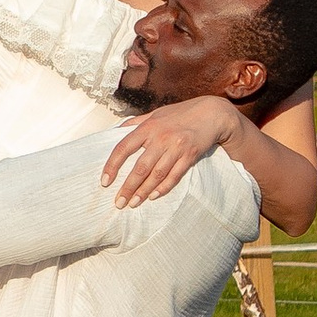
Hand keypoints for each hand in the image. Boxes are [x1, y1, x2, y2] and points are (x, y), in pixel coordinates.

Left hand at [103, 96, 239, 207]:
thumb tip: (115, 131)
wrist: (212, 113)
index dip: (112, 166)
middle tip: (119, 202)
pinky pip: (175, 176)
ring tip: (133, 204)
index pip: (123, 147)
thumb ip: (136, 122)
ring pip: (157, 174)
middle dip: (128, 187)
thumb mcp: (155, 113)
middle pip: (140, 167)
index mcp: (148, 127)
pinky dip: (163, 188)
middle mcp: (161, 137)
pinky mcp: (190, 155)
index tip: (105, 181)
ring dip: (143, 191)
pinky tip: (153, 197)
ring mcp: (176, 147)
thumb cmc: (180, 114)